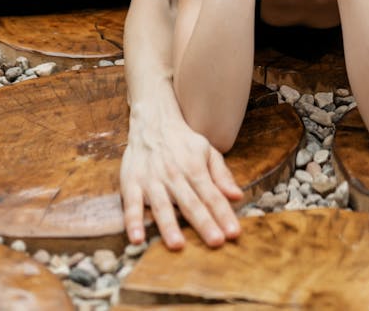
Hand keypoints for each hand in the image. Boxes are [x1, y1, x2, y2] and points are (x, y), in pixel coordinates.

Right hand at [121, 102, 242, 249]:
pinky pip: (131, 204)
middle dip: (203, 223)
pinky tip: (137, 238)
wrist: (153, 122)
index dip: (223, 214)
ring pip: (161, 206)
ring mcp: (152, 180)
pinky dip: (133, 221)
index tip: (234, 234)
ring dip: (169, 225)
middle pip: (191, 203)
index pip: (212, 195)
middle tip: (216, 242)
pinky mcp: (131, 183)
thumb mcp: (207, 151)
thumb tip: (237, 196)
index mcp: (194, 168)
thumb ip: (222, 175)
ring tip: (177, 245)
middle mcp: (174, 175)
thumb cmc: (183, 142)